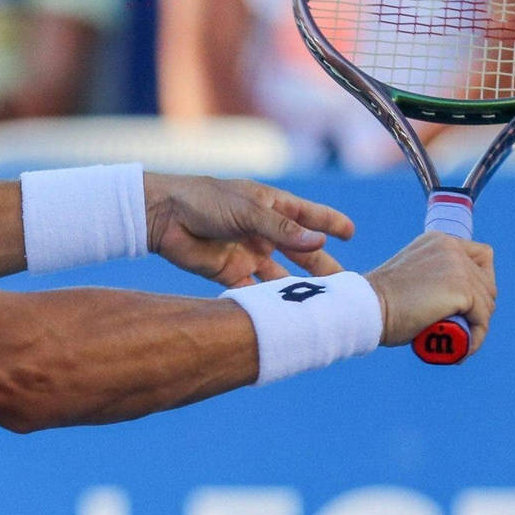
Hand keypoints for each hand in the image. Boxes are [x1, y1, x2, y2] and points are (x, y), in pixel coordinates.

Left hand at [144, 174, 354, 286]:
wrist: (163, 217)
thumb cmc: (205, 201)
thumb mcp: (248, 210)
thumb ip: (282, 229)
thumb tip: (317, 244)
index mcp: (271, 206)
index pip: (308, 215)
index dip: (330, 223)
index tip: (350, 232)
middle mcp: (263, 230)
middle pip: (300, 251)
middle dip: (321, 266)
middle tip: (344, 285)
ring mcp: (248, 252)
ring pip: (281, 274)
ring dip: (298, 287)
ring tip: (320, 304)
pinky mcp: (230, 273)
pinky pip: (256, 289)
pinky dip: (269, 301)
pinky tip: (285, 314)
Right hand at [364, 232, 496, 348]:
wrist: (366, 307)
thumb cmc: (379, 302)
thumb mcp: (411, 277)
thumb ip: (430, 277)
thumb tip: (449, 300)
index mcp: (439, 241)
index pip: (480, 257)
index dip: (479, 282)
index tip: (466, 305)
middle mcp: (452, 248)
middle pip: (487, 282)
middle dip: (478, 308)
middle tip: (462, 329)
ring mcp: (458, 267)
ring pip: (486, 303)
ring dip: (477, 326)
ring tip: (459, 344)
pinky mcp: (462, 289)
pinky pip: (481, 319)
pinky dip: (475, 337)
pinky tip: (463, 350)